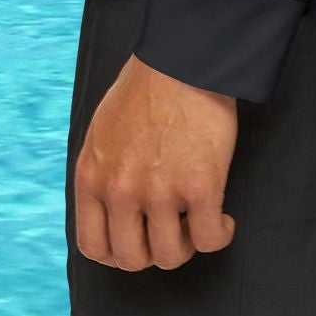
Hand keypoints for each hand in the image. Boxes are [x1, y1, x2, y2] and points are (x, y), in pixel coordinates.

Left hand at [73, 52, 238, 270]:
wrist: (183, 57)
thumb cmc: (146, 88)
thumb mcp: (102, 132)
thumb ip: (103, 173)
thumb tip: (114, 210)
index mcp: (92, 176)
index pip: (94, 247)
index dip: (119, 252)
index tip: (139, 240)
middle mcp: (121, 190)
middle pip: (133, 258)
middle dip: (154, 250)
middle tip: (173, 230)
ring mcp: (160, 191)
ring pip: (171, 256)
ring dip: (187, 245)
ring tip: (197, 221)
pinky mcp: (200, 186)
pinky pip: (210, 239)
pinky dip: (219, 235)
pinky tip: (223, 219)